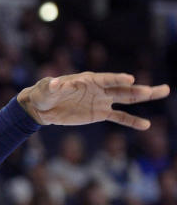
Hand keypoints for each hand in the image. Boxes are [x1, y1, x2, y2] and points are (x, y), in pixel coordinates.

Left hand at [17, 72, 169, 129]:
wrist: (42, 107)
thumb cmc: (43, 94)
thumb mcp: (45, 90)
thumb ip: (52, 86)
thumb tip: (56, 83)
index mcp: (87, 80)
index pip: (105, 79)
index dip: (117, 79)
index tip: (130, 79)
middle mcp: (98, 89)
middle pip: (123, 88)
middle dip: (140, 89)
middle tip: (162, 90)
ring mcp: (101, 101)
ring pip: (126, 99)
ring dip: (143, 97)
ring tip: (162, 92)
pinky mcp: (100, 113)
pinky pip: (119, 117)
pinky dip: (131, 121)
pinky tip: (146, 125)